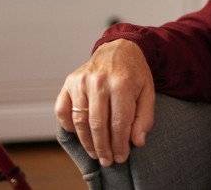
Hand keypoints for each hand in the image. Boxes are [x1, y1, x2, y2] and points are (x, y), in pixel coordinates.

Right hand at [55, 39, 155, 166]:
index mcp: (122, 84)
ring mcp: (81, 81)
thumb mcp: (148, 92)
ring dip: (87, 142)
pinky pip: (62, 110)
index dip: (119, 145)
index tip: (121, 157)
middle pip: (98, 125)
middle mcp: (99, 82)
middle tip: (107, 160)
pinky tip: (78, 133)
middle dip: (103, 148)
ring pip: (80, 121)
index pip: (119, 124)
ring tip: (95, 153)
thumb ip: (144, 117)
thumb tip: (137, 142)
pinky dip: (68, 125)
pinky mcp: (69, 82)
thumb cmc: (134, 73)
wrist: (119, 48)